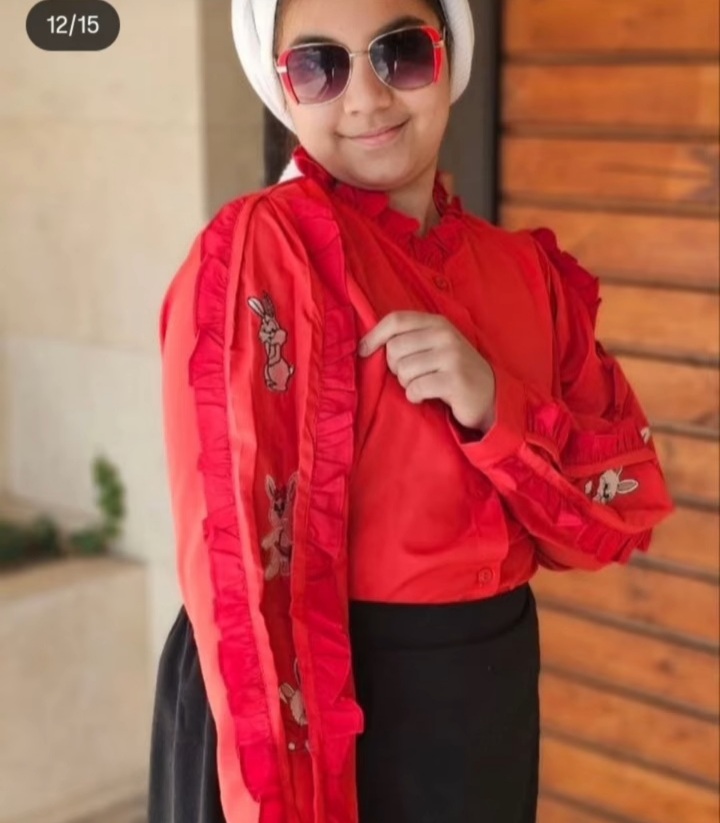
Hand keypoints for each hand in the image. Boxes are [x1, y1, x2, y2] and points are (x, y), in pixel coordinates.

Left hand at [359, 311, 496, 431]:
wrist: (490, 395)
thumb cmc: (453, 371)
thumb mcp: (435, 347)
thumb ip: (409, 339)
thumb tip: (365, 345)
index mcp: (437, 323)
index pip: (396, 319)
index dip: (374, 335)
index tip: (363, 351)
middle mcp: (445, 335)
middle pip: (394, 348)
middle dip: (396, 368)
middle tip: (411, 376)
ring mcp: (452, 357)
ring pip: (404, 370)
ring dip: (407, 384)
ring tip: (423, 386)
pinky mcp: (454, 380)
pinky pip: (416, 388)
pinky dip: (415, 397)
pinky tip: (427, 397)